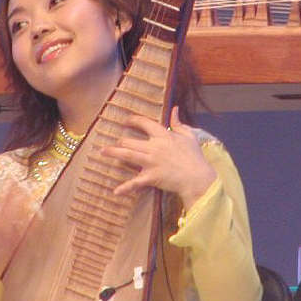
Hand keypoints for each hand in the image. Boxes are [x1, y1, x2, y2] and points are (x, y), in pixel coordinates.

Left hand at [101, 106, 216, 210]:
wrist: (198, 177)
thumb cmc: (195, 156)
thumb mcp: (189, 135)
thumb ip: (178, 122)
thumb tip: (174, 109)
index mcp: (163, 135)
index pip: (144, 123)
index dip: (133, 120)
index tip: (126, 121)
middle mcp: (154, 147)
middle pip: (130, 141)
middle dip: (120, 141)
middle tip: (115, 143)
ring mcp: (151, 162)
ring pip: (127, 155)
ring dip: (113, 153)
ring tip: (102, 151)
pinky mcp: (152, 177)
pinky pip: (136, 182)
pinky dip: (126, 187)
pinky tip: (116, 191)